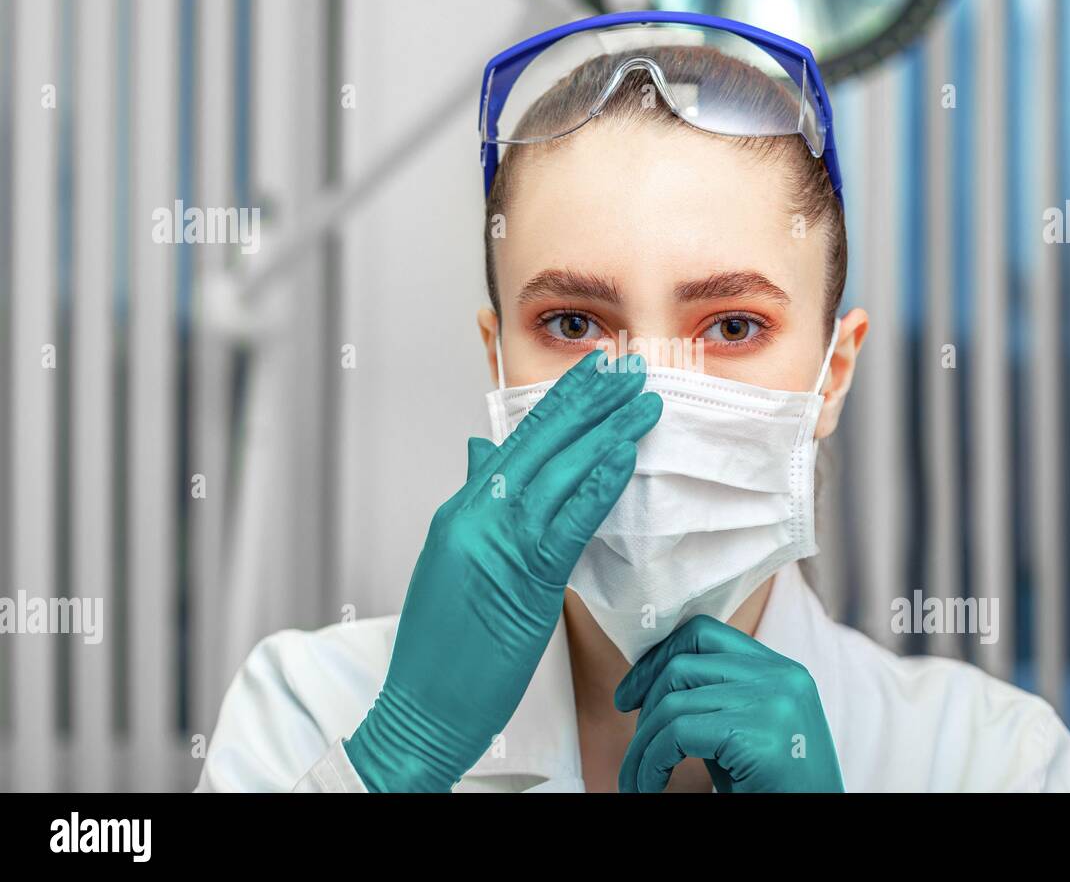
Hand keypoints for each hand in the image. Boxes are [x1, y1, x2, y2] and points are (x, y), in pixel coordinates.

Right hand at [345, 350, 661, 791]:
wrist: (422, 706)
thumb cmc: (444, 646)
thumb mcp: (451, 560)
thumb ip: (473, 501)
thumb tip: (483, 453)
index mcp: (462, 509)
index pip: (518, 440)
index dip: (560, 403)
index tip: (596, 374)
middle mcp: (475, 515)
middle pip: (539, 443)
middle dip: (588, 401)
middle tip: (630, 368)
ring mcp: (494, 543)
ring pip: (557, 472)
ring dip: (605, 433)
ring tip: (642, 402)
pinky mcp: (519, 579)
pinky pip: (566, 522)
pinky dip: (596, 486)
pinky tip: (624, 458)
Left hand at [615, 615, 843, 792]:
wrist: (813, 823)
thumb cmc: (772, 789)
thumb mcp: (743, 732)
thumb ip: (711, 700)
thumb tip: (646, 684)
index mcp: (781, 669)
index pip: (704, 633)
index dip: (657, 659)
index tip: (629, 697)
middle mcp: (781, 676)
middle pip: (682, 664)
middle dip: (643, 706)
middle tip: (632, 751)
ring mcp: (772, 701)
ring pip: (672, 704)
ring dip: (642, 748)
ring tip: (636, 781)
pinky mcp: (758, 734)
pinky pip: (677, 735)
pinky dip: (651, 763)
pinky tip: (651, 786)